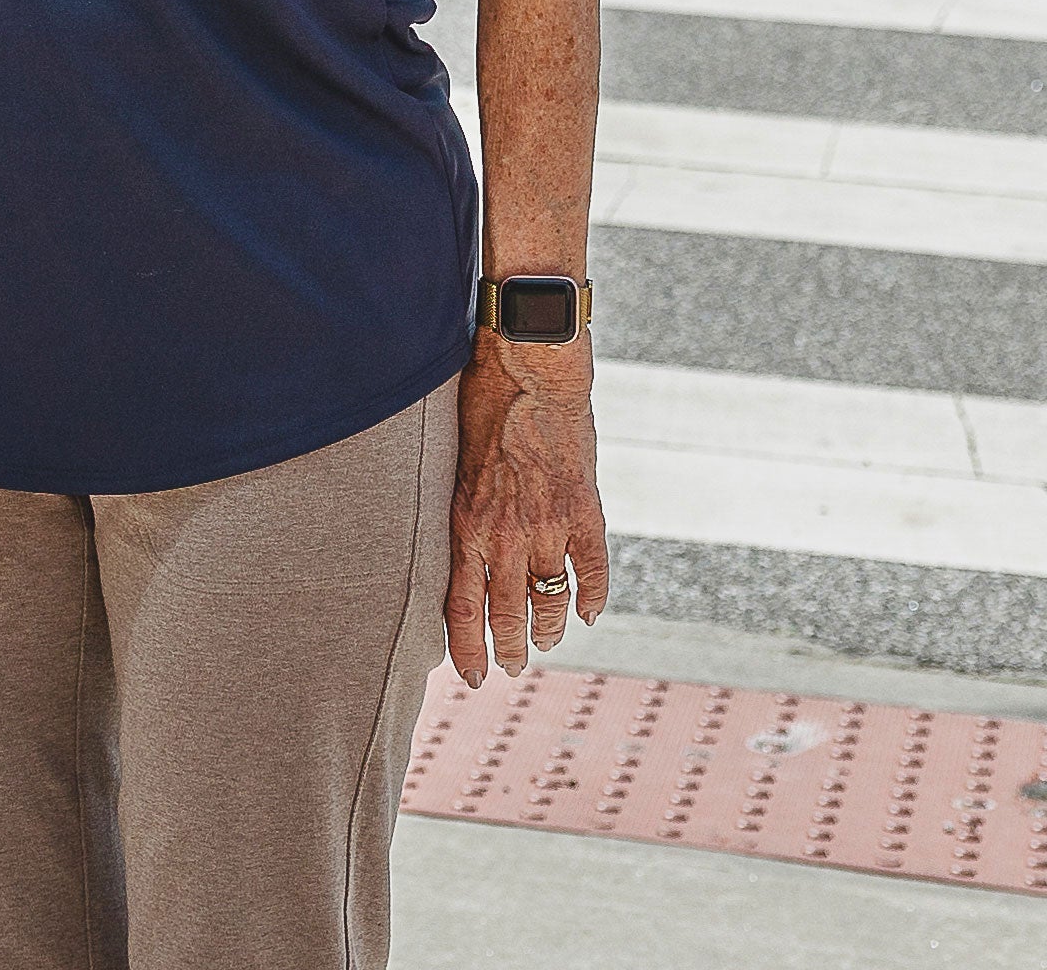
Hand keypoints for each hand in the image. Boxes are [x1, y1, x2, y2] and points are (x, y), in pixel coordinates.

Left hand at [445, 338, 608, 683]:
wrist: (529, 371)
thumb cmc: (480, 405)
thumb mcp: (453, 465)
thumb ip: (459, 509)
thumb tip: (457, 542)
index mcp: (466, 525)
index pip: (462, 610)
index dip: (467, 650)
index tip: (470, 675)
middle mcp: (506, 535)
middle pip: (507, 614)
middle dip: (508, 649)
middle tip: (510, 668)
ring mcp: (548, 525)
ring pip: (550, 600)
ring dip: (548, 629)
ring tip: (546, 644)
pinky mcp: (584, 509)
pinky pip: (592, 568)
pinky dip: (593, 596)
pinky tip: (591, 614)